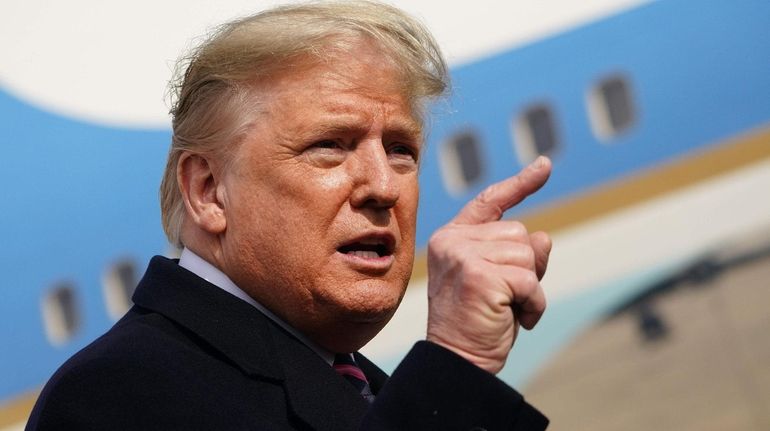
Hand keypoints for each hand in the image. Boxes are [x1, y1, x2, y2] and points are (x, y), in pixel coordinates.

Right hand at [425, 156, 551, 373]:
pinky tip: (516, 320)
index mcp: (452, 237)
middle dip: (527, 268)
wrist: (458, 361)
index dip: (521, 183)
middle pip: (520, 234)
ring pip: (529, 254)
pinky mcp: (478, 274)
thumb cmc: (479, 322)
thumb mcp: (502, 282)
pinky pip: (530, 279)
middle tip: (506, 298)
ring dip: (530, 288)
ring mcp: (463, 255)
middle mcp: (453, 241)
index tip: (545, 165)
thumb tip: (545, 237)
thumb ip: (520, 256)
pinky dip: (533, 304)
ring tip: (508, 310)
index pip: (491, 202)